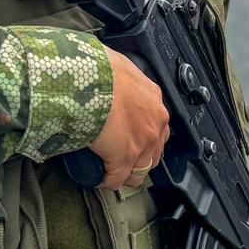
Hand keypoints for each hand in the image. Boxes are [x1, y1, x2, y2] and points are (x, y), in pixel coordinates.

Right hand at [89, 48, 169, 189]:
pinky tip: (100, 178)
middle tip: (123, 159)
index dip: (143, 135)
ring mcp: (142, 143)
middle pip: (153, 152)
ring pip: (140, 171)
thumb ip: (123, 80)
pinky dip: (107, 181)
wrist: (92, 78)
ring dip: (126, 173)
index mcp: (154, 99)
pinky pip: (116, 179)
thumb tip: (110, 81)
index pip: (156, 125)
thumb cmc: (100, 68)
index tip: (132, 138)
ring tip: (111, 172)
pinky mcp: (124, 158)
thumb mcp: (119, 68)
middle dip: (139, 158)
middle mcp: (155, 123)